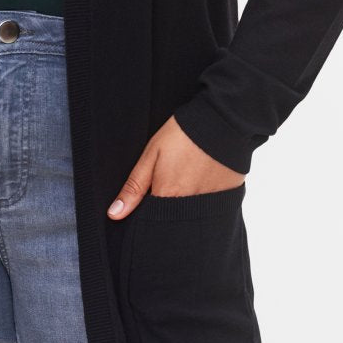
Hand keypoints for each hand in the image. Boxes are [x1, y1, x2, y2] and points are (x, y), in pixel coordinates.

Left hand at [106, 116, 244, 218]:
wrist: (222, 120)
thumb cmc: (183, 135)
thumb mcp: (152, 155)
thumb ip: (134, 187)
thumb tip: (114, 214)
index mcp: (168, 196)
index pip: (151, 221)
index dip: (147, 213)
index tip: (149, 200)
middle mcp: (190, 207)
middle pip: (173, 221)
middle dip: (167, 212)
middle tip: (172, 182)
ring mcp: (212, 203)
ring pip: (193, 216)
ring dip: (187, 206)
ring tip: (188, 179)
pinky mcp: (229, 197)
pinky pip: (213, 208)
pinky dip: (206, 200)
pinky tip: (205, 181)